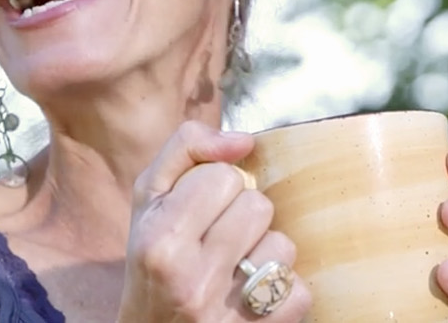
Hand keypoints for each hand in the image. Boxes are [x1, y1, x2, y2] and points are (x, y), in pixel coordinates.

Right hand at [117, 121, 311, 321]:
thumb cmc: (151, 260)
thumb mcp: (148, 200)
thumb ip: (186, 150)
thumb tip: (243, 140)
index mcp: (161, 239)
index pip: (223, 176)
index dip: (215, 188)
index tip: (199, 210)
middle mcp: (191, 278)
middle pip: (258, 206)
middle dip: (242, 215)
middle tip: (218, 237)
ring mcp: (227, 313)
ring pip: (283, 246)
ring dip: (264, 252)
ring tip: (236, 266)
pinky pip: (299, 290)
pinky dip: (282, 290)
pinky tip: (253, 294)